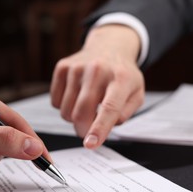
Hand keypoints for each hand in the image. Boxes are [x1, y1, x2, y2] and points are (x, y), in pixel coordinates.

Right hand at [50, 25, 144, 148]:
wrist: (109, 46)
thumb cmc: (122, 75)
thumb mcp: (137, 93)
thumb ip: (124, 113)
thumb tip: (105, 126)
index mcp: (121, 78)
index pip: (109, 107)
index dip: (99, 129)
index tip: (91, 144)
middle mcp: (98, 70)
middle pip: (81, 112)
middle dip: (83, 130)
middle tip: (87, 133)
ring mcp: (77, 67)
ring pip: (66, 111)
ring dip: (74, 118)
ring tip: (86, 107)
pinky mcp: (62, 67)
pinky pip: (55, 102)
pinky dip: (64, 106)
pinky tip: (76, 96)